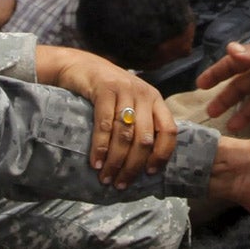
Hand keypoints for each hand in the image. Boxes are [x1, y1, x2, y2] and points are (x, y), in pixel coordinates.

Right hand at [43, 48, 175, 186]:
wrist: (80, 65)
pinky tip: (95, 161)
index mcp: (155, 100)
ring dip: (115, 161)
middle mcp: (144, 94)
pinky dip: (100, 147)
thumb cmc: (106, 91)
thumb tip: (144, 163)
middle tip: (120, 183)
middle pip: (145, 138)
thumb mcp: (130, 103)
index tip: (150, 172)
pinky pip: (105, 124)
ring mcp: (125, 90)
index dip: (162, 154)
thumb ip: (140, 124)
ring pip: (125, 134)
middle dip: (133, 166)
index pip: (169, 130)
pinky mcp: (105, 89)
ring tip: (106, 177)